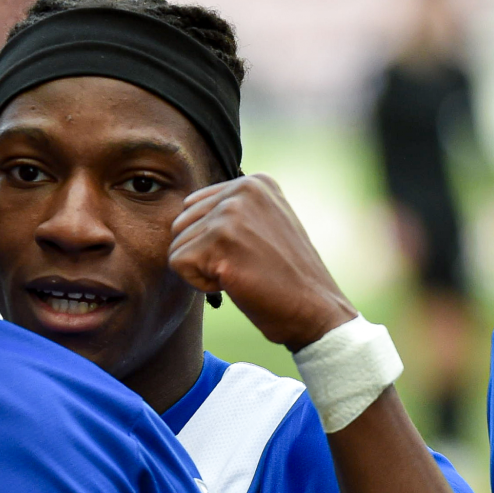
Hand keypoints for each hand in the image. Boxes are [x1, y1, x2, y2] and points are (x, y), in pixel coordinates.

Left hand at [167, 175, 357, 350]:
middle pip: (181, 223)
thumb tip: (184, 212)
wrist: (316, 310)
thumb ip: (233, 210)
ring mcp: (231, 214)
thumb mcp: (267, 224)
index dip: (211, 240)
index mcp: (254, 182)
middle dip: (203, 253)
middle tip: (245, 266)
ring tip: (243, 274)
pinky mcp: (219, 243)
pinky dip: (200, 284)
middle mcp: (242, 190)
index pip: (194, 206)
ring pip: (177, 245)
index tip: (249, 252)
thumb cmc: (288, 277)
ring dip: (203, 270)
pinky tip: (235, 284)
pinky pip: (177, 264)